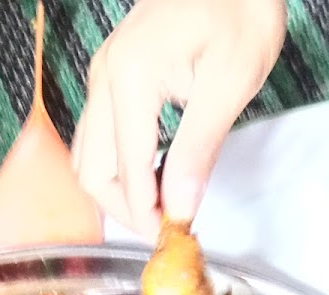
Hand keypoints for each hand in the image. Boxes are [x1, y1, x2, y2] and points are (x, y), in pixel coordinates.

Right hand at [73, 0, 286, 237]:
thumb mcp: (231, 82)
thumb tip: (179, 207)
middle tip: (168, 227)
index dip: (149, 216)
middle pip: (92, 172)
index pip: (126, 174)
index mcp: (130, 79)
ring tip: (164, 204)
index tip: (176, 238)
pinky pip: (100, 136)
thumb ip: (198, 150)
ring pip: (88, 157)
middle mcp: (105, 77)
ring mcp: (104, 74)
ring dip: (119, 191)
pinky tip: (156, 174)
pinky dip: (120, 167)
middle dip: (126, 211)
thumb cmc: (240, 7)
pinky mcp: (113, 75)